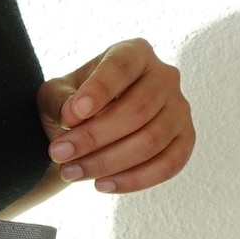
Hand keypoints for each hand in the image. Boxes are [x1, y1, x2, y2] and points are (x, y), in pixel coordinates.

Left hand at [36, 38, 194, 194]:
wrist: (87, 128)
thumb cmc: (71, 104)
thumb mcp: (55, 96)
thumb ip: (60, 101)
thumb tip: (73, 115)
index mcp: (134, 53)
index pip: (121, 67)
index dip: (98, 90)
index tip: (71, 115)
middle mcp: (164, 76)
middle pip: (137, 110)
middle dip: (93, 137)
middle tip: (58, 154)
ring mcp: (179, 108)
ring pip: (151, 140)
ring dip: (107, 162)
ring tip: (71, 172)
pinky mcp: (184, 139)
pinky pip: (169, 165)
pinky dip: (134, 180)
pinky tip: (102, 185)